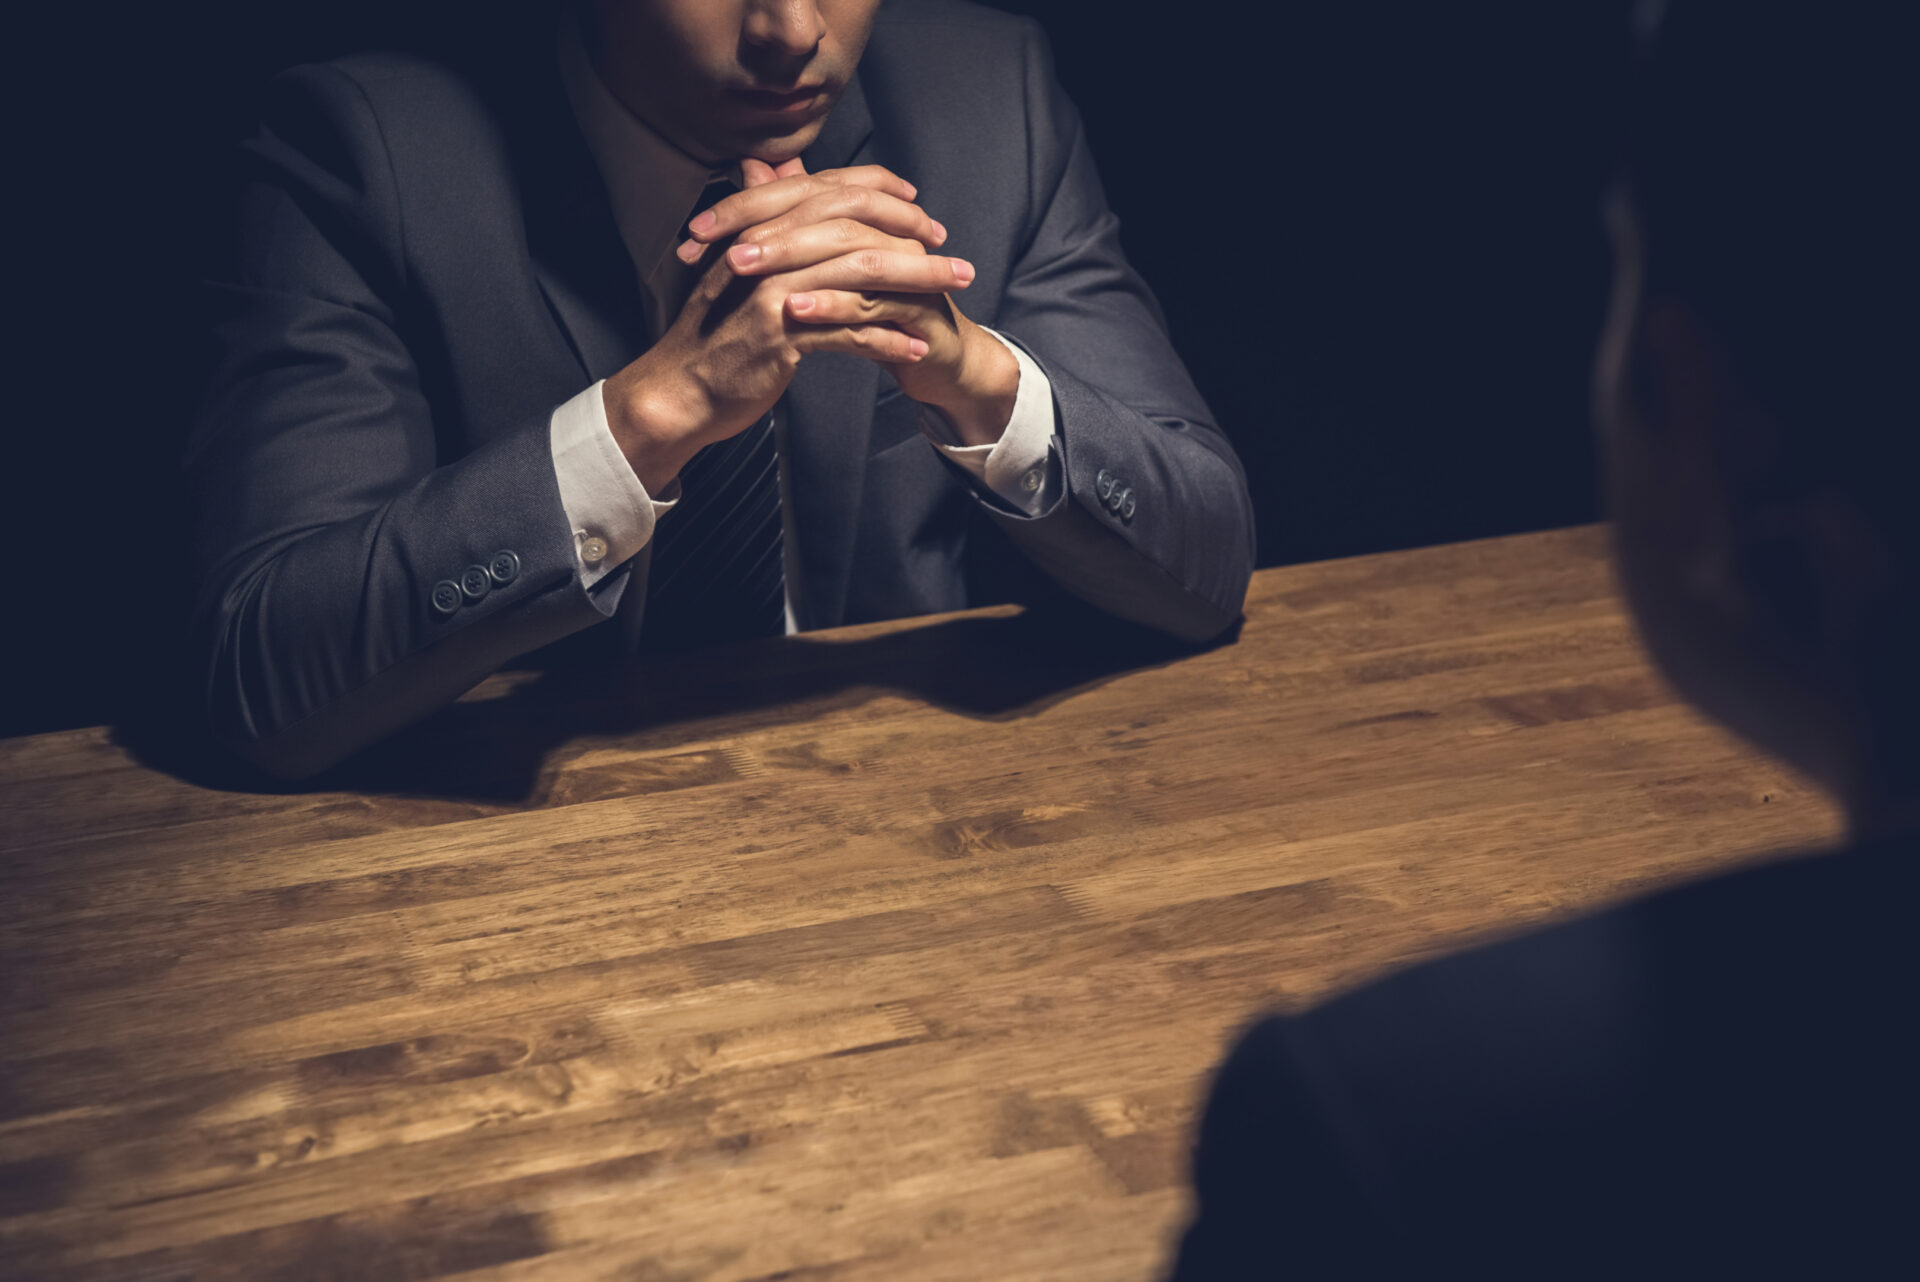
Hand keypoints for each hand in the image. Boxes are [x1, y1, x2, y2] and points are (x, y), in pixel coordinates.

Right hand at [602, 160, 975, 491]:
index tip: (920, 210)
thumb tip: (768, 167)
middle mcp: (765, 249)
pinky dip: (887, 338)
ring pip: (862, 276)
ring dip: (917, 285)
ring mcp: (772, 291)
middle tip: (955, 258)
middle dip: (914, 238)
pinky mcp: (780, 336)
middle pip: (856, 228)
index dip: (881, 192)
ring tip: (952, 295)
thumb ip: (763, 219)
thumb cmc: (716, 329)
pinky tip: (917, 347)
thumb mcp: (737, 265)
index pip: (830, 189)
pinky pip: (849, 331)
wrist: (680, 389)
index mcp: (759, 226)